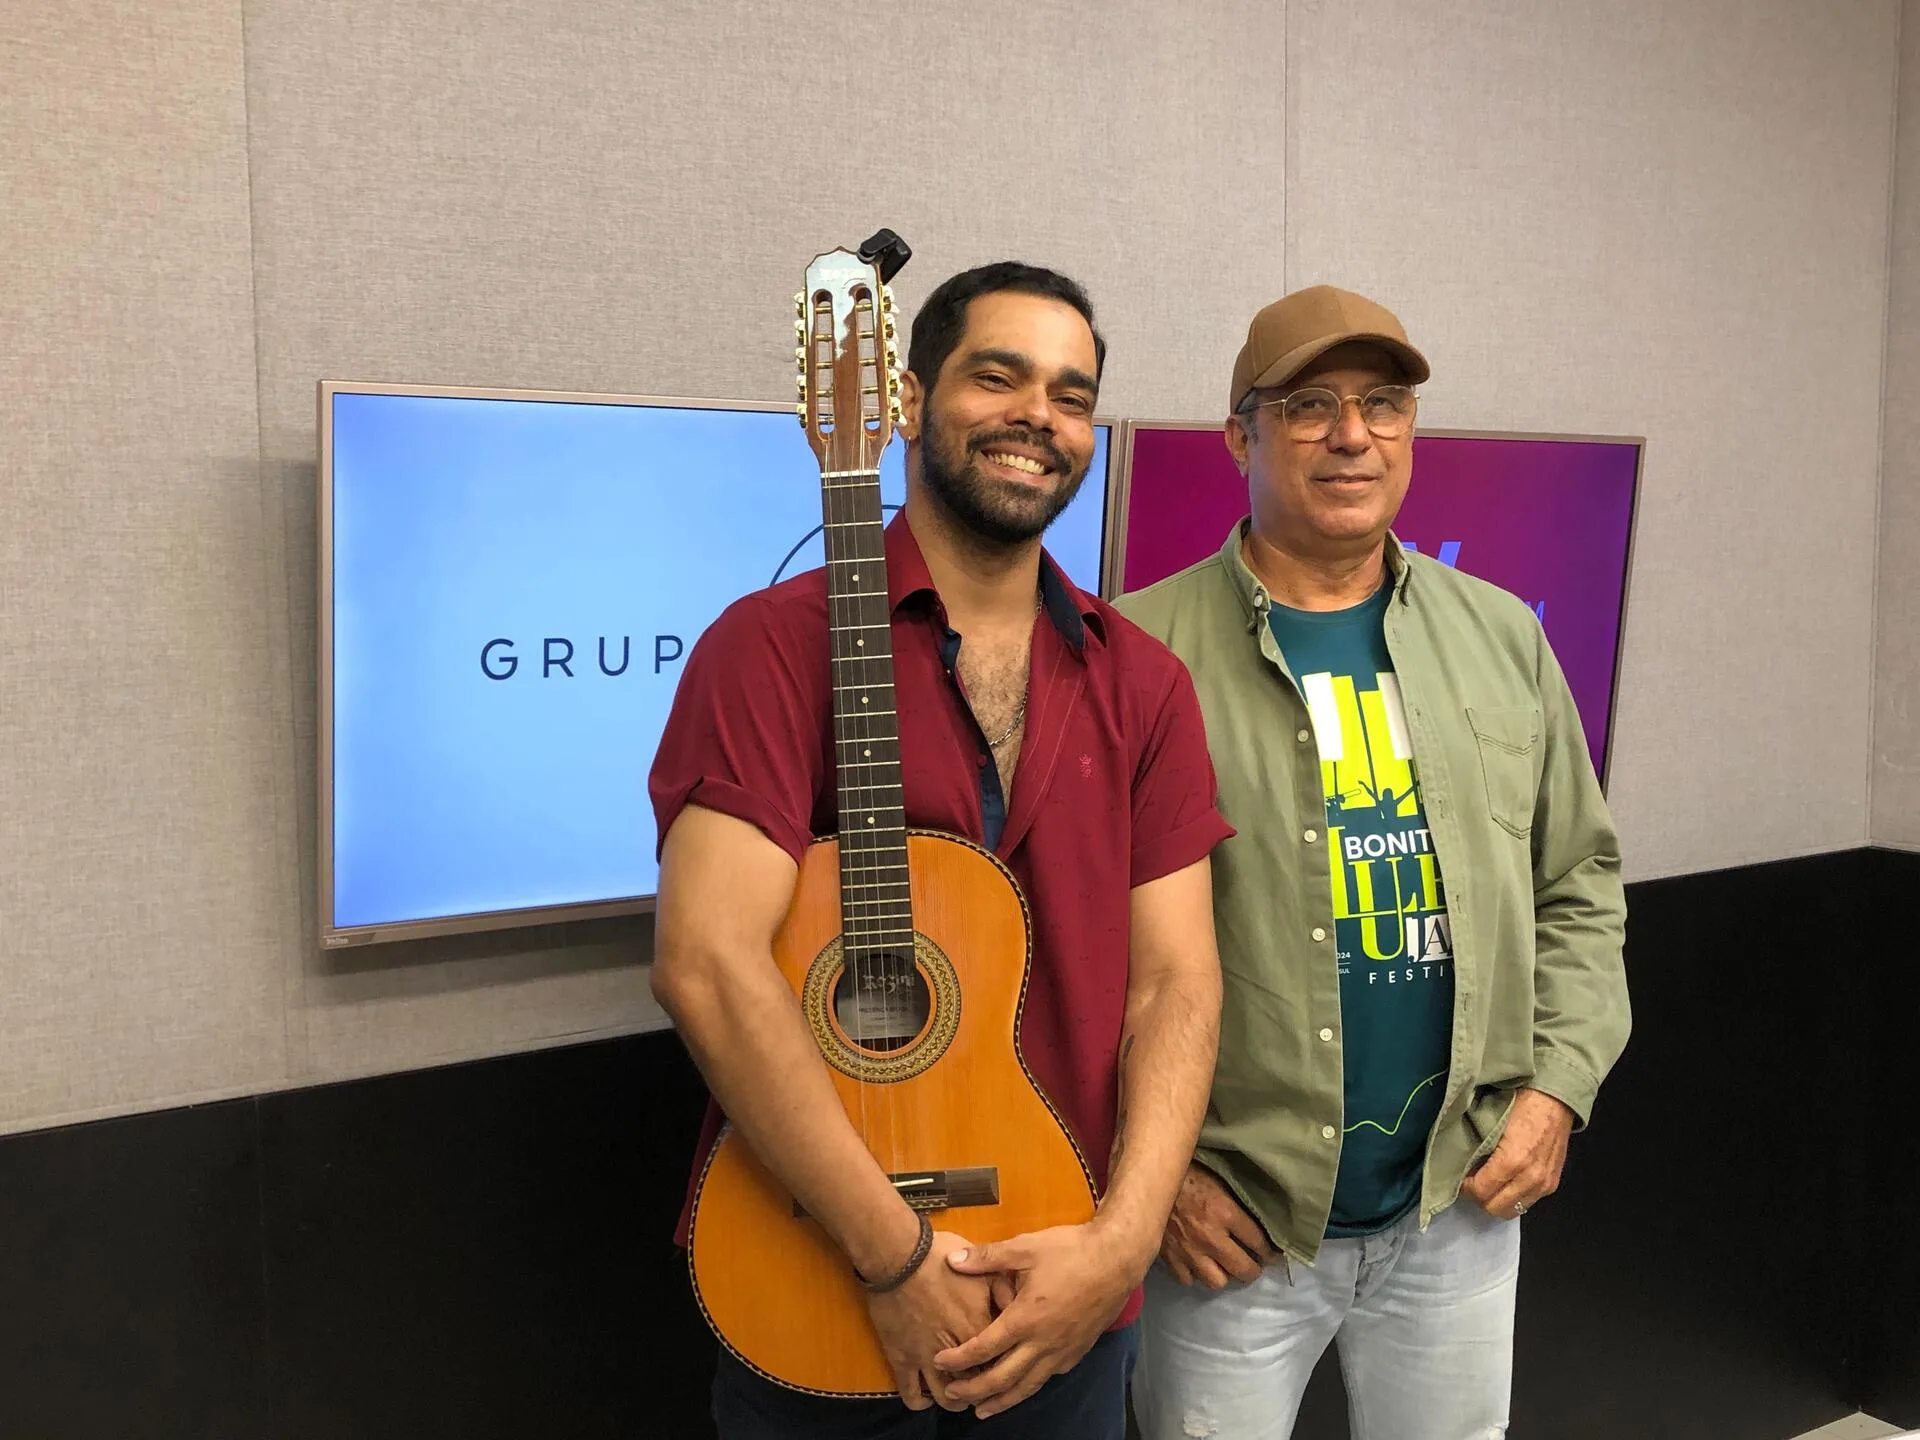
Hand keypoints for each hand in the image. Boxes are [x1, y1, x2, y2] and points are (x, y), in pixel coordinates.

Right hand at [865, 1229, 995, 1411]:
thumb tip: (1018, 1304)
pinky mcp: (901, 1358)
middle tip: (983, 1385)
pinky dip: (919, 1401)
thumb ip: (1003, 1289)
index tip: (1004, 1363)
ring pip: (946, 1395)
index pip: (999, 1357)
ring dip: (955, 1401)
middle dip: (983, 1387)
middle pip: (976, 1381)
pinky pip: (910, 1391)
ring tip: (958, 1398)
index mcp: (978, 1327)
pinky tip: (924, 1400)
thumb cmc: (940, 1257)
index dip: (1004, 1363)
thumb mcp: (980, 1267)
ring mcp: (926, 1357)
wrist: (897, 1255)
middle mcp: (955, 1350)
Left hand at [929, 1222, 1139, 1417]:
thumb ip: (987, 1257)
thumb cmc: (1071, 1251)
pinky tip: (1022, 1386)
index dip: (959, 1358)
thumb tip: (952, 1260)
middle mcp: (1042, 1343)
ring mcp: (1062, 1351)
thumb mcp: (1025, 1247)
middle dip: (974, 1390)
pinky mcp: (1077, 1352)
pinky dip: (1029, 1387)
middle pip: (1003, 1378)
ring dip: (1002, 1401)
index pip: (984, 1348)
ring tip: (983, 1411)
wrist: (1117, 1260)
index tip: (939, 1362)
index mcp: (1025, 1319)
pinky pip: (1048, 1377)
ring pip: (1027, 1386)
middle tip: (952, 1396)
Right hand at [1160, 1162, 1275, 1287]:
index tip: (1272, 1254)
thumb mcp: (1218, 1179)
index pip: (1258, 1242)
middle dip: (1253, 1269)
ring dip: (1223, 1274)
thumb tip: (1258, 1215)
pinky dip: (1194, 1274)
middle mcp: (1211, 1238)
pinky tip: (1196, 1264)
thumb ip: (1236, 1201)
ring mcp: (1189, 1251)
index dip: (1270, 1251)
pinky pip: (1188, 1280)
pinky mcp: (1169, 1257)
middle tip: (1252, 1264)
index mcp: (1225, 1213)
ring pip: (1216, 1281)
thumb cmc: (1187, 1172)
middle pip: (1243, 1270)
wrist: (1148, 1175)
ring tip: (1223, 1265)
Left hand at [1461, 1088, 1574, 1218]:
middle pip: (1495, 1208)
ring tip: (1487, 1183)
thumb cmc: (1521, 1104)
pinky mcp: (1552, 1185)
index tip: (1459, 1178)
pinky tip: (1505, 1181)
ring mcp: (1544, 1184)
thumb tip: (1462, 1166)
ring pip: (1511, 1210)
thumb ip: (1477, 1148)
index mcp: (1513, 1160)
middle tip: (1471, 1183)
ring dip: (1496, 1201)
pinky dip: (1513, 1197)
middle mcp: (1530, 1178)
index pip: (1480, 1192)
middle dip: (1479, 1197)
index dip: (1465, 1188)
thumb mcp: (1492, 1123)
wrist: (1555, 1099)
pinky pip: (1527, 1202)